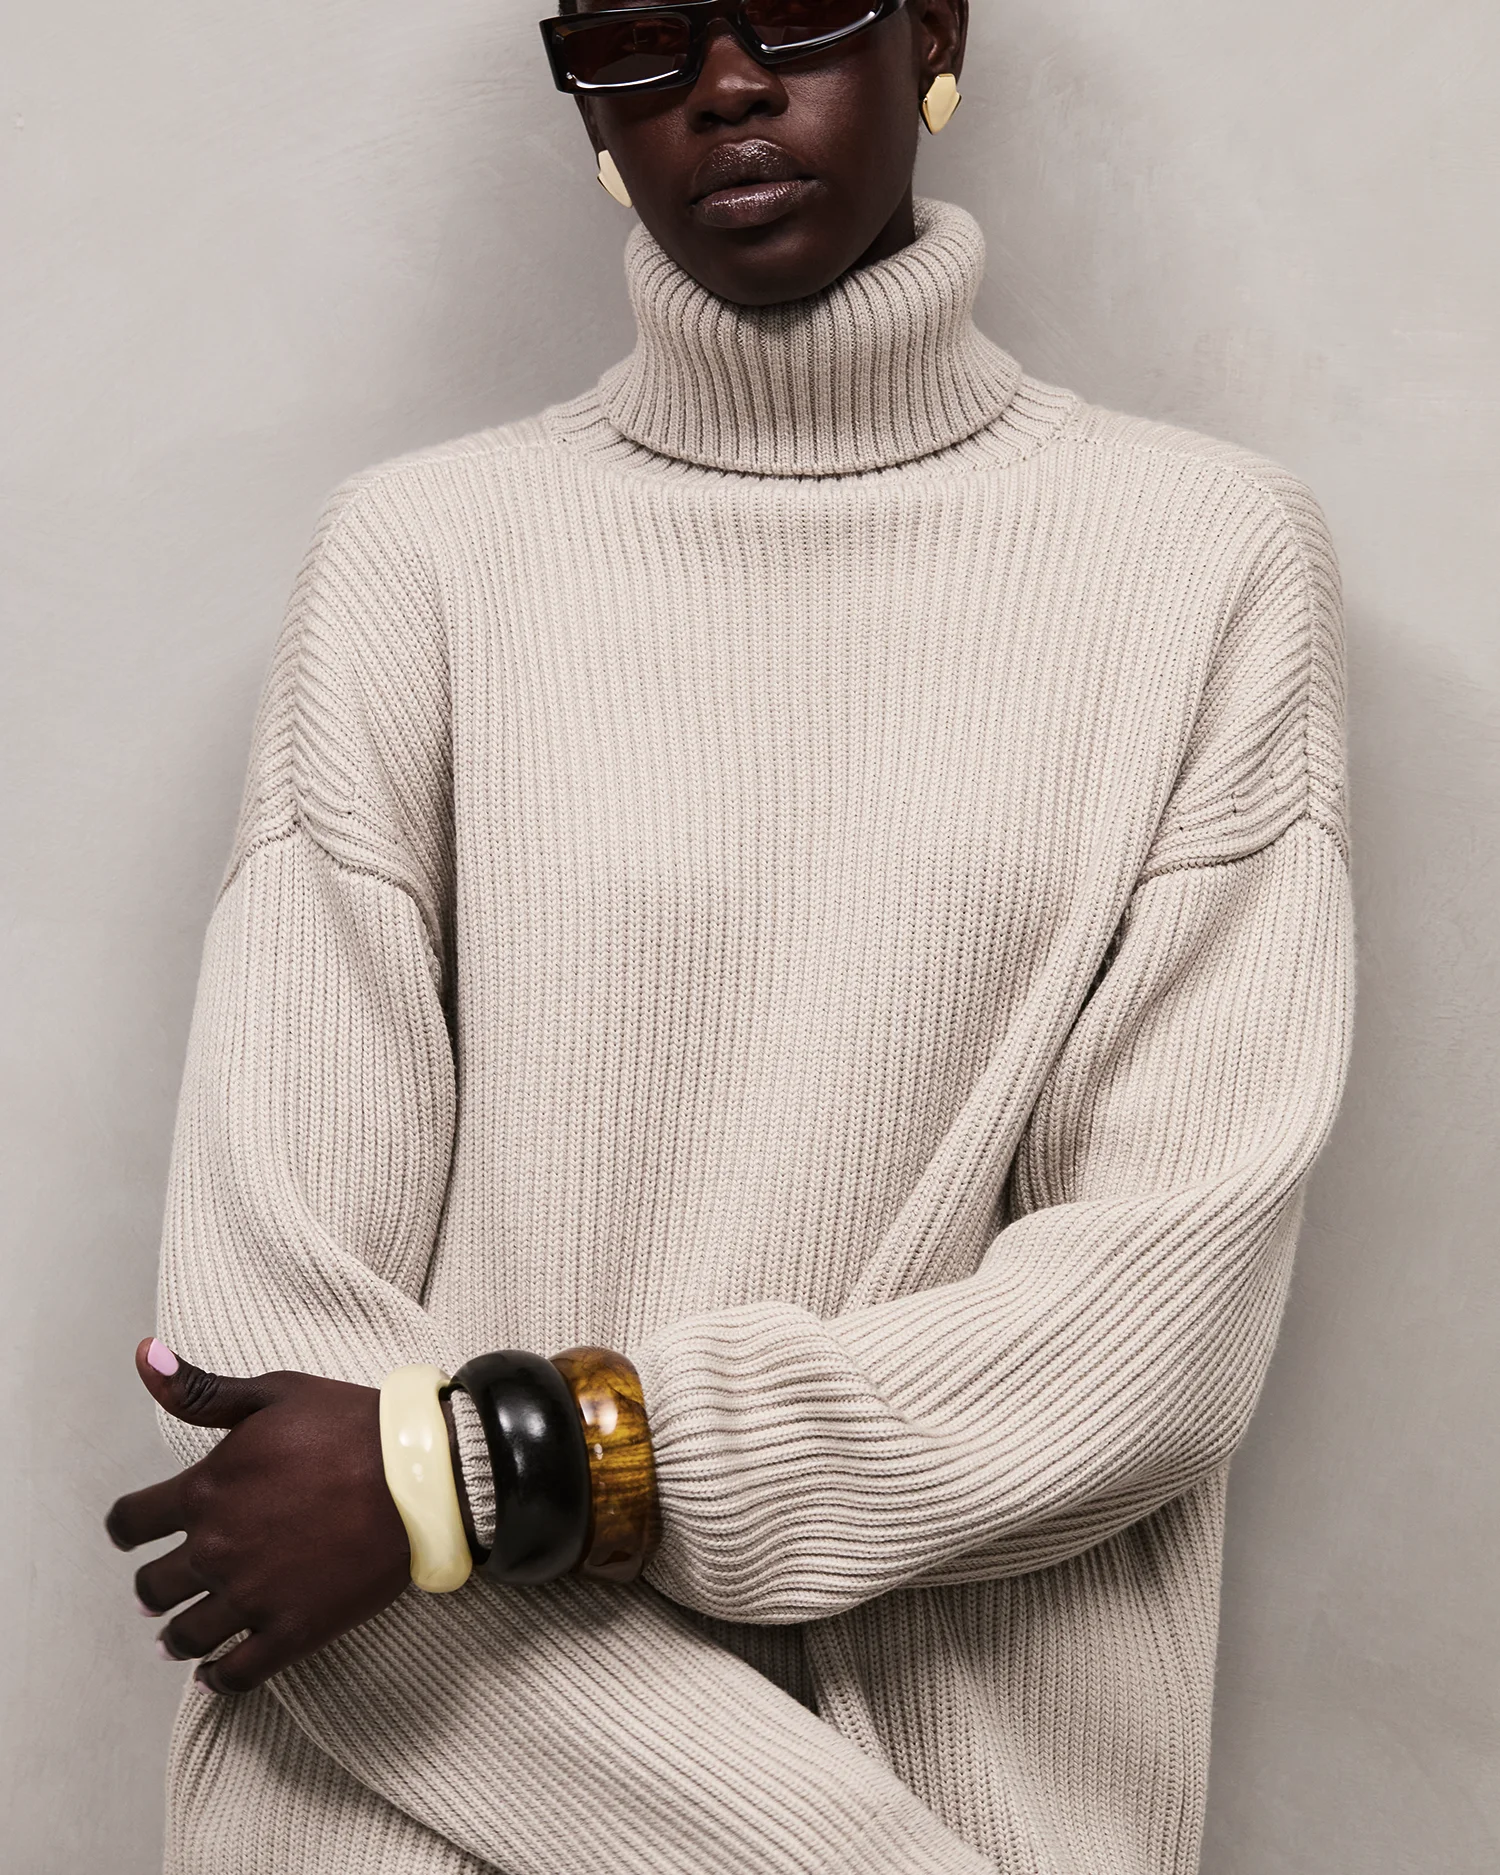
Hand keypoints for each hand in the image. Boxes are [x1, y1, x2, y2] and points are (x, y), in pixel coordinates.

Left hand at [105, 1339, 412, 1693]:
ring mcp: (253, 1596)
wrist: (419, 1473)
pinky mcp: (292, 1631)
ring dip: (177, 1636)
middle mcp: (217, 1549)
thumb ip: (201, 1390)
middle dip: (153, 1585)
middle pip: (151, 1587)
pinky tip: (216, 1671)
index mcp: (205, 1491)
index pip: (129, 1524)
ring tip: (179, 1637)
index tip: (137, 1532)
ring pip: (186, 1635)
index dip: (128, 1528)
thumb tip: (144, 1356)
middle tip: (163, 1588)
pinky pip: (236, 1673)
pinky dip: (218, 1678)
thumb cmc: (348, 1426)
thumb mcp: (273, 1394)